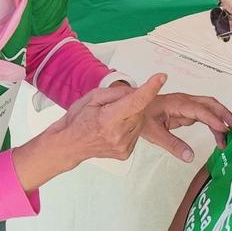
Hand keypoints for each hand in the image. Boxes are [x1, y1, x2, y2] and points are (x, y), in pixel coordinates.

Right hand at [43, 72, 166, 167]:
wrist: (70, 144)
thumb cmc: (78, 121)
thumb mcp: (92, 97)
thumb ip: (116, 92)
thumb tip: (136, 90)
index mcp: (108, 119)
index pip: (136, 101)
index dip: (150, 88)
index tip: (161, 77)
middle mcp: (117, 135)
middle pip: (140, 111)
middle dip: (133, 103)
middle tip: (115, 106)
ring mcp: (123, 146)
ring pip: (141, 122)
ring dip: (132, 116)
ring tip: (113, 118)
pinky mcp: (126, 153)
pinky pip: (137, 133)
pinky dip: (130, 127)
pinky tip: (116, 128)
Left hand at [131, 90, 231, 162]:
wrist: (132, 107)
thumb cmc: (142, 117)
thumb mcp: (154, 134)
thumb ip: (172, 144)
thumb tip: (189, 156)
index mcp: (176, 104)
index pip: (199, 110)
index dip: (213, 119)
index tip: (224, 129)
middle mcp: (184, 101)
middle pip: (210, 104)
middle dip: (224, 114)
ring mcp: (187, 104)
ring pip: (210, 107)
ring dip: (222, 118)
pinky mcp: (187, 110)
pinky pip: (205, 114)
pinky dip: (215, 122)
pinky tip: (220, 134)